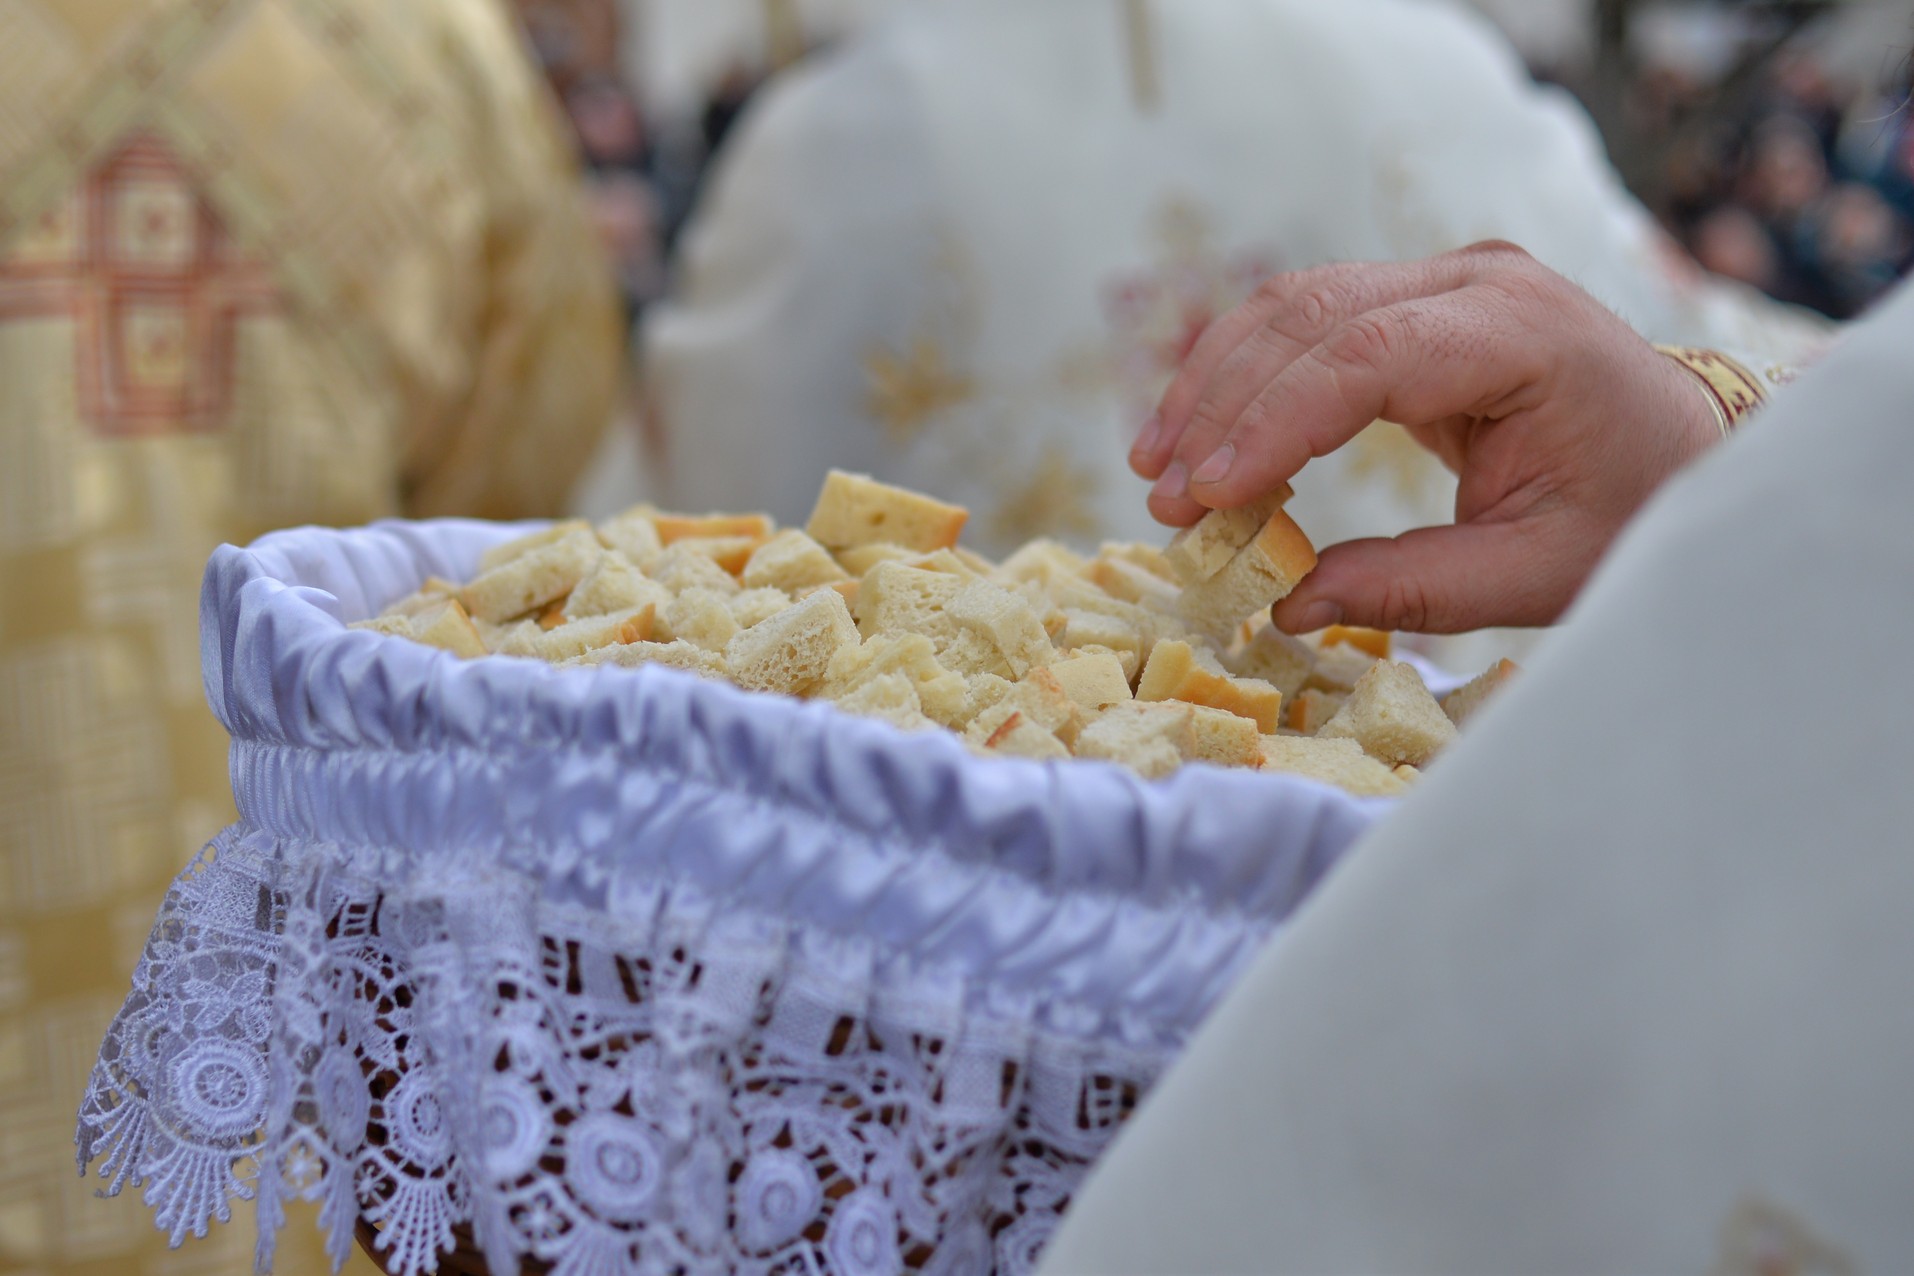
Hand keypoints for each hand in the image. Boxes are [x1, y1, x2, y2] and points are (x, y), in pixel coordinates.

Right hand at [1128, 242, 1722, 633]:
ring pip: (1292, 306)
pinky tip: (1197, 437)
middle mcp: (1475, 281)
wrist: (1684, 447)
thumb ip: (1417, 590)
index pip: (1370, 356)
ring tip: (1155, 470)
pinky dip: (1242, 375)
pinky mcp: (1412, 302)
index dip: (1274, 422)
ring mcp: (1440, 280)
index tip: (1206, 494)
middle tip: (1163, 502)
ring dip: (1213, 385)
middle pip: (1312, 316)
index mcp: (1523, 334)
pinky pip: (1307, 321)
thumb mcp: (1539, 572)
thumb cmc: (1628, 510)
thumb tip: (1291, 604)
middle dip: (1221, 407)